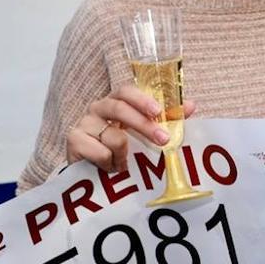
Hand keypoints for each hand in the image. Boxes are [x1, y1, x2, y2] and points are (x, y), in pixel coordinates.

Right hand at [65, 84, 198, 171]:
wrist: (88, 172)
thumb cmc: (119, 149)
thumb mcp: (142, 133)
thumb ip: (166, 118)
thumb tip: (191, 106)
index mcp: (115, 102)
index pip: (126, 91)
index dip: (142, 99)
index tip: (157, 111)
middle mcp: (98, 108)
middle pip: (120, 109)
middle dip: (144, 125)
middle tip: (163, 140)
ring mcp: (84, 123)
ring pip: (115, 137)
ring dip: (125, 156)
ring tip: (124, 163)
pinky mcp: (73, 140)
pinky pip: (102, 153)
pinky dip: (110, 164)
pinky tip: (108, 167)